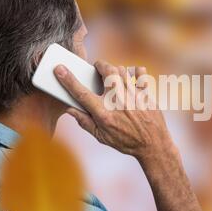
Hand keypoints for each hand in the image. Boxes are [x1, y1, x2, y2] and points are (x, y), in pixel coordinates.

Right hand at [54, 61, 176, 162]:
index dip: (68, 80)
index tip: (59, 69)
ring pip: (122, 70)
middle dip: (99, 65)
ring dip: (115, 69)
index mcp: (103, 113)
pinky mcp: (145, 94)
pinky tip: (132, 75)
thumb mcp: (101, 137)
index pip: (81, 93)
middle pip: (106, 71)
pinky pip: (140, 74)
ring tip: (113, 76)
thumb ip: (84, 121)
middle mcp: (118, 102)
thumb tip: (69, 109)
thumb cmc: (126, 142)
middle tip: (97, 68)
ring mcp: (133, 96)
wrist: (152, 145)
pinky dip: (135, 71)